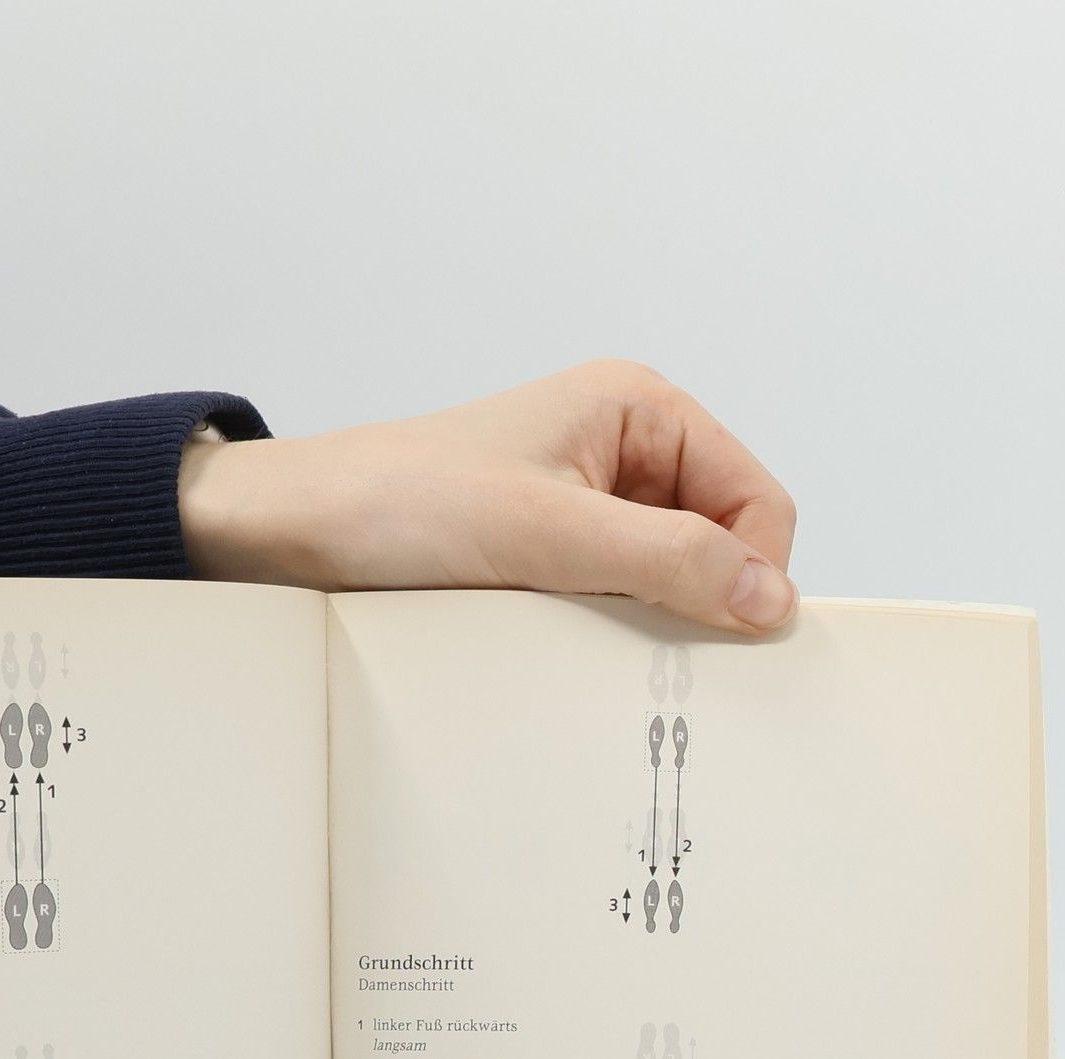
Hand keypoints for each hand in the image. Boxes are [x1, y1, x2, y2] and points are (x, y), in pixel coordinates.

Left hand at [180, 360, 797, 633]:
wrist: (294, 530)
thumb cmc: (402, 501)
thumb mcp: (548, 532)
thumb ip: (667, 560)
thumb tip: (770, 599)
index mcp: (639, 409)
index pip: (756, 500)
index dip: (752, 570)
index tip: (722, 635)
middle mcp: (622, 451)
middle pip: (718, 543)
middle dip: (695, 598)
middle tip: (645, 645)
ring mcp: (585, 506)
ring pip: (665, 580)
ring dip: (643, 618)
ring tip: (582, 630)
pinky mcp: (548, 554)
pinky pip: (612, 602)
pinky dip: (603, 629)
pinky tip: (560, 640)